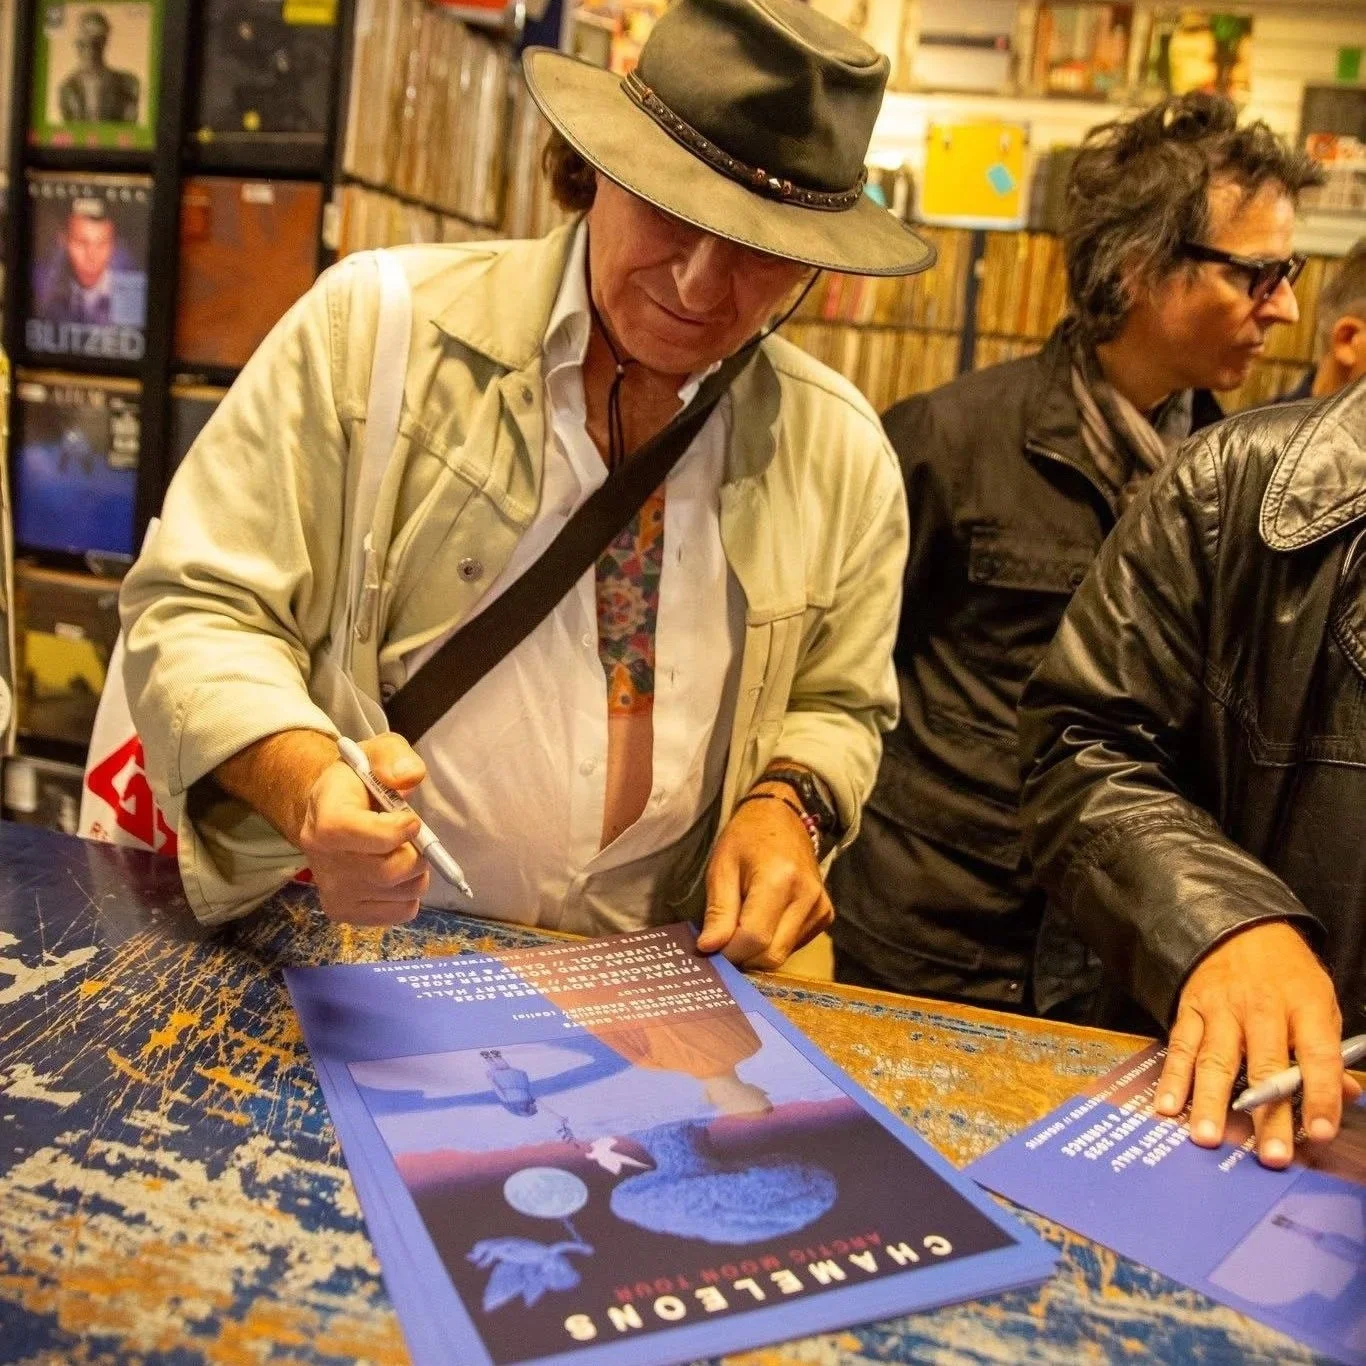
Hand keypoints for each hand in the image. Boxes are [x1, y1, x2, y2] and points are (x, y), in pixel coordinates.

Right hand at [297, 733, 431, 925]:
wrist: (331, 810)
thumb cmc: (361, 782)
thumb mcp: (379, 754)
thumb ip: (396, 758)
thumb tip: (409, 778)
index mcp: (324, 817)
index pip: (356, 833)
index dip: (394, 831)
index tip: (412, 821)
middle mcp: (321, 858)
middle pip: (388, 871)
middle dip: (417, 853)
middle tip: (415, 838)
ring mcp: (332, 890)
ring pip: (401, 893)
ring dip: (418, 873)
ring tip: (404, 852)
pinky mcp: (345, 912)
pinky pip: (400, 912)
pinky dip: (410, 895)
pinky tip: (397, 875)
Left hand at [697, 791, 832, 970]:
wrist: (783, 818)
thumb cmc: (746, 838)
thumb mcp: (721, 868)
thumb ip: (718, 912)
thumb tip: (709, 950)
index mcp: (779, 880)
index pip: (754, 939)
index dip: (728, 951)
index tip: (710, 947)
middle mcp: (807, 897)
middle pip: (771, 955)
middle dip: (742, 955)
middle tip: (723, 936)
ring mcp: (821, 908)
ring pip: (782, 955)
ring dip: (757, 949)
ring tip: (744, 919)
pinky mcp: (826, 915)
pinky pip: (793, 946)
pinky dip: (773, 941)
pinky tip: (765, 916)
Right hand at [1154, 921, 1359, 1167]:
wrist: (1238, 930)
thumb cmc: (1287, 974)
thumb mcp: (1321, 1002)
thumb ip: (1328, 1050)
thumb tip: (1346, 1097)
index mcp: (1304, 1004)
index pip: (1317, 1055)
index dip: (1320, 1095)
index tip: (1319, 1132)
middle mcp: (1261, 1007)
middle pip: (1264, 1065)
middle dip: (1267, 1114)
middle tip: (1269, 1154)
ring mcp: (1221, 1009)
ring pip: (1216, 1060)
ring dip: (1211, 1102)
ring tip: (1208, 1138)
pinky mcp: (1191, 1009)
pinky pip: (1181, 1047)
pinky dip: (1173, 1078)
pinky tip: (1169, 1106)